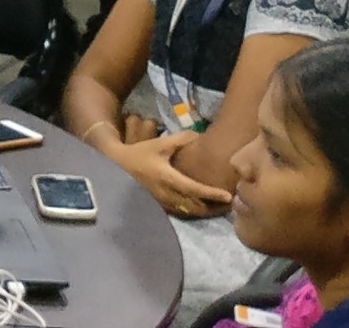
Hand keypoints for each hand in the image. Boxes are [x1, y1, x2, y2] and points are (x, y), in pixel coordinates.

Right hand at [108, 126, 230, 216]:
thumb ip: (181, 140)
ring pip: (189, 212)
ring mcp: (162, 203)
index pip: (194, 189)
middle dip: (213, 208)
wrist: (117, 166)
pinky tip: (204, 208)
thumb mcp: (160, 143)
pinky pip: (181, 213)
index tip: (228, 196)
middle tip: (230, 205)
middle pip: (195, 206)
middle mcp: (166, 194)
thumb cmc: (140, 153)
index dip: (211, 194)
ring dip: (205, 212)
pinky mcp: (160, 207)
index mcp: (167, 178)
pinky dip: (195, 212)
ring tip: (221, 208)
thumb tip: (200, 136)